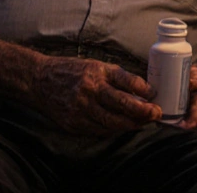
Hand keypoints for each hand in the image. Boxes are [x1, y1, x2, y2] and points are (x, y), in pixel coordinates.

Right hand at [31, 55, 159, 135]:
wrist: (40, 80)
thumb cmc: (72, 71)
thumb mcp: (95, 66)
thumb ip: (116, 77)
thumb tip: (142, 90)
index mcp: (97, 71)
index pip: (126, 80)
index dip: (144, 89)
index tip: (154, 95)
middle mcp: (90, 89)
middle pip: (122, 103)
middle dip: (143, 111)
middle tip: (156, 114)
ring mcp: (81, 108)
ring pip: (113, 122)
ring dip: (131, 124)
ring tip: (143, 123)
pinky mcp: (74, 123)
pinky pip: (100, 130)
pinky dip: (114, 130)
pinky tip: (123, 127)